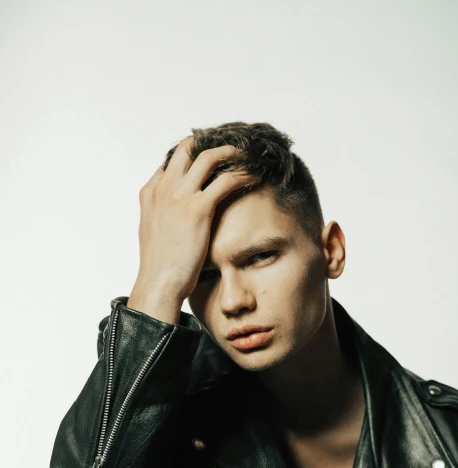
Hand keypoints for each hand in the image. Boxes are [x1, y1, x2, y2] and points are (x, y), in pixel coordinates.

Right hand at [136, 136, 260, 301]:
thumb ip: (164, 216)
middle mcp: (163, 188)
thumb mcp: (154, 233)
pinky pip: (225, 180)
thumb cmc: (160, 267)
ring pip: (208, 157)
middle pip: (188, 148)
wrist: (159, 284)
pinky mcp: (197, 209)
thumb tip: (179, 217)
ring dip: (231, 152)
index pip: (172, 160)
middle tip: (232, 148)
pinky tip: (255, 177)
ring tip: (248, 156)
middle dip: (211, 142)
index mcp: (150, 193)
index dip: (193, 154)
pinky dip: (243, 174)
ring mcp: (179, 196)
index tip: (212, 156)